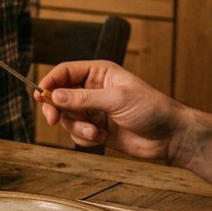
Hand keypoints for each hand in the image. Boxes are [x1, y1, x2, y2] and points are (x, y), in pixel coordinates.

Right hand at [38, 60, 184, 159]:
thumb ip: (83, 98)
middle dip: (56, 108)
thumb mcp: (116, 99)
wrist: (170, 137)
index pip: (64, 72)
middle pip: (59, 95)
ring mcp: (93, 110)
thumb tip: (54, 95)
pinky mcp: (95, 129)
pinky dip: (85, 138)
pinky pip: (76, 133)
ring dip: (77, 127)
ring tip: (96, 132)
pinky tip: (102, 137)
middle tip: (52, 118)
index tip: (40, 95)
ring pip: (66, 117)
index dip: (50, 82)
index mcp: (98, 73)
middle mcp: (92, 90)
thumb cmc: (151, 109)